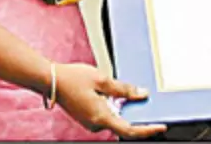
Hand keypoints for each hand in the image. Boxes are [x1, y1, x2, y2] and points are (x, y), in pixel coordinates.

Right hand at [52, 62, 166, 138]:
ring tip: (130, 94)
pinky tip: (115, 94)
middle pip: (123, 124)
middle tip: (146, 102)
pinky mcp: (87, 117)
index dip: (147, 130)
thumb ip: (124, 89)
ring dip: (123, 109)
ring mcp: (90, 122)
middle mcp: (95, 124)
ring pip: (114, 118)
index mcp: (101, 117)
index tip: (160, 127)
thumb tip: (141, 94)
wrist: (50, 80)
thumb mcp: (102, 79)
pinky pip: (105, 115)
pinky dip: (113, 107)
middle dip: (135, 114)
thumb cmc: (72, 78)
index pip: (130, 130)